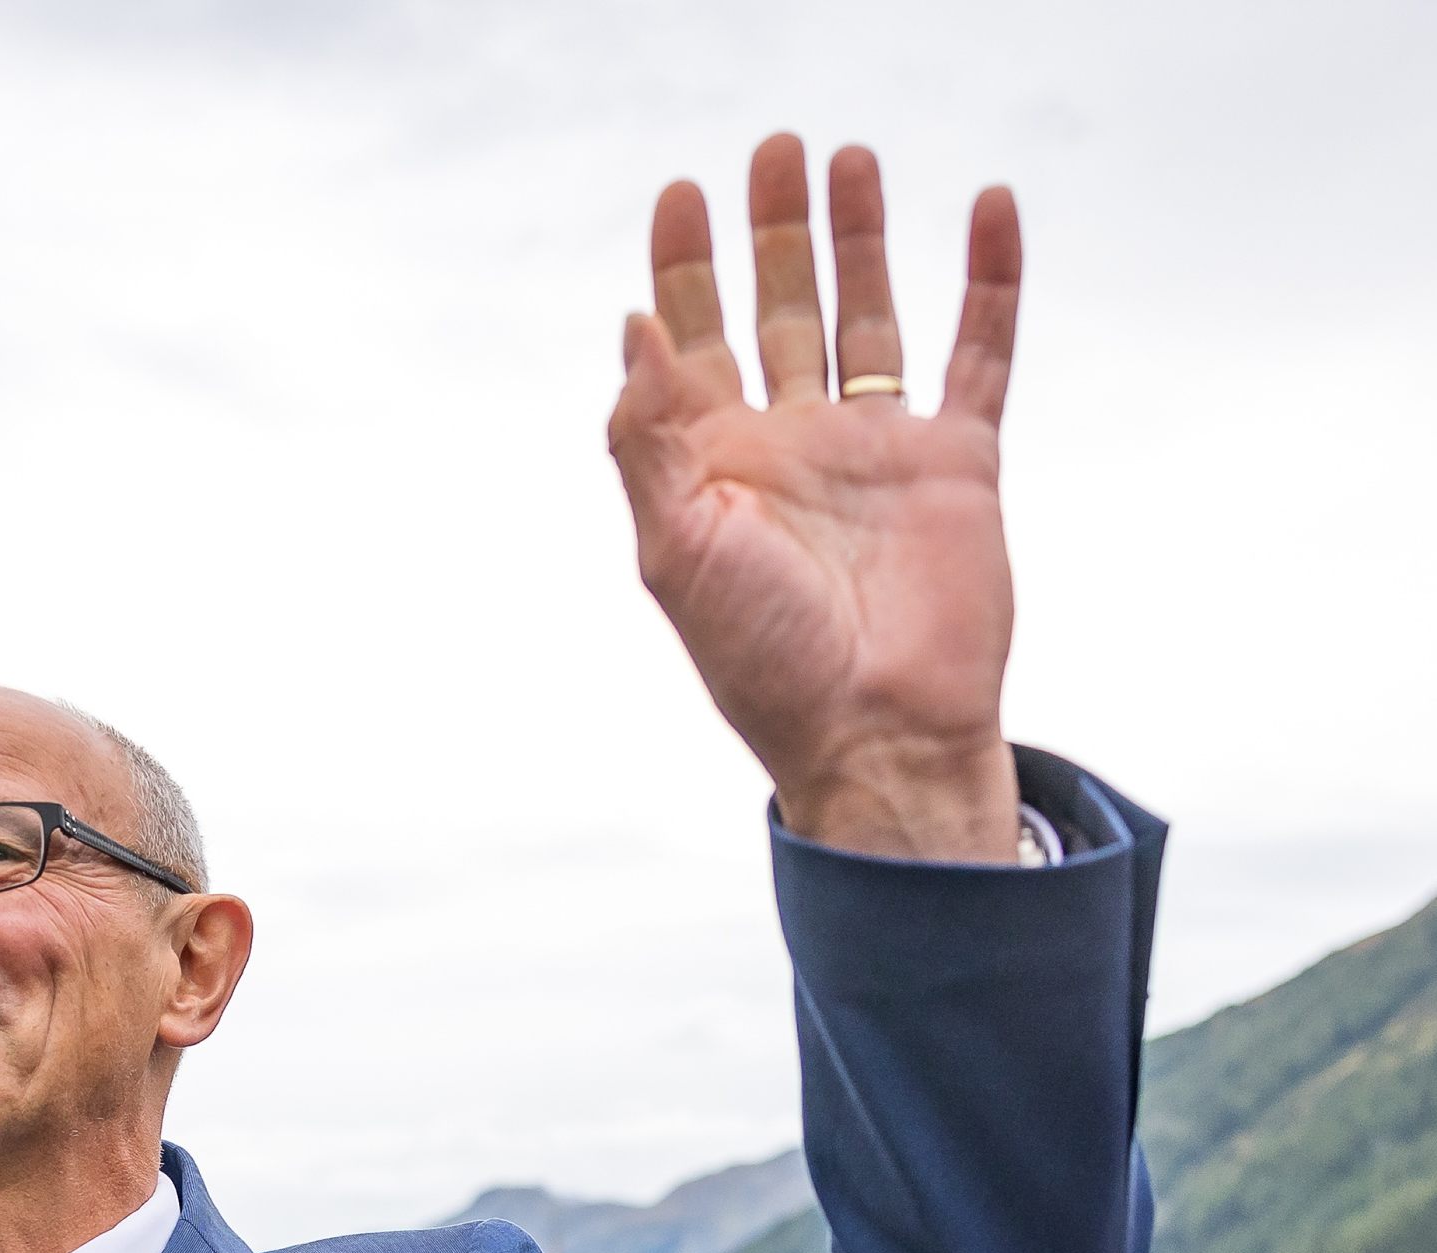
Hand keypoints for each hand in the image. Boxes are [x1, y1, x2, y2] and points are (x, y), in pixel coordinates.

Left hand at [610, 136, 1021, 862]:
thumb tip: (634, 327)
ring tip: (849, 158)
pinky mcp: (958, 464)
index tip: (682, 194)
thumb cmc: (763, 660)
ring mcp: (876, 450)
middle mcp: (792, 445)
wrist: (874, 732)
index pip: (690, 342)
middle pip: (777, 309)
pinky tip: (989, 207)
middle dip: (771, 232)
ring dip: (858, 238)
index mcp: (715, 465)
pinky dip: (988, 281)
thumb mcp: (677, 549)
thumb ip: (649, 438)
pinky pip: (979, 352)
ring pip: (868, 315)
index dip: (683, 267)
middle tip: (772, 150)